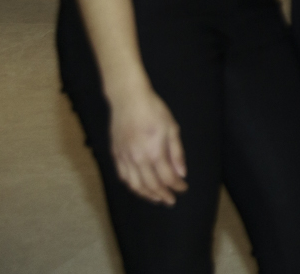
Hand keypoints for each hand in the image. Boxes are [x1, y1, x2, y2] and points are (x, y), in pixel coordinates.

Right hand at [108, 87, 187, 205]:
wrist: (129, 100)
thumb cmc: (154, 111)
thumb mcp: (172, 129)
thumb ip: (176, 153)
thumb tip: (181, 173)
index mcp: (154, 152)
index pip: (167, 178)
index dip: (177, 186)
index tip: (183, 189)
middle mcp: (138, 159)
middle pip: (151, 185)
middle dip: (163, 195)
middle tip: (171, 201)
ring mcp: (125, 158)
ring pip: (135, 185)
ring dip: (147, 195)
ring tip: (157, 199)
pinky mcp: (116, 155)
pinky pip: (123, 177)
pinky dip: (132, 186)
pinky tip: (140, 188)